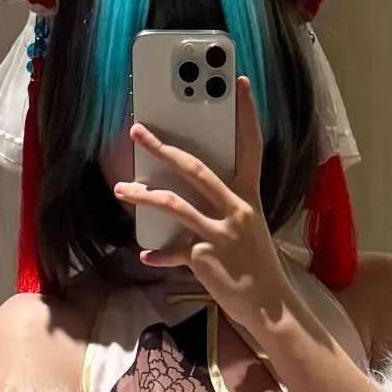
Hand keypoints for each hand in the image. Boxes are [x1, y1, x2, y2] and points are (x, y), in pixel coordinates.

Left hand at [113, 75, 292, 333]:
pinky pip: (173, 251)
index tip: (242, 84)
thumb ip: (226, 208)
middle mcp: (237, 210)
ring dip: (143, 195)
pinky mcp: (205, 257)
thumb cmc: (258, 267)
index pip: (252, 147)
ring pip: (174, 204)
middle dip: (162, 148)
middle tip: (138, 132)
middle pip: (196, 169)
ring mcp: (220, 233)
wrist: (270, 307)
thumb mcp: (250, 230)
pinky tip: (145, 255)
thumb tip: (194, 193)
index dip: (247, 114)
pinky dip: (157, 254)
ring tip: (121, 189)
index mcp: (250, 198)